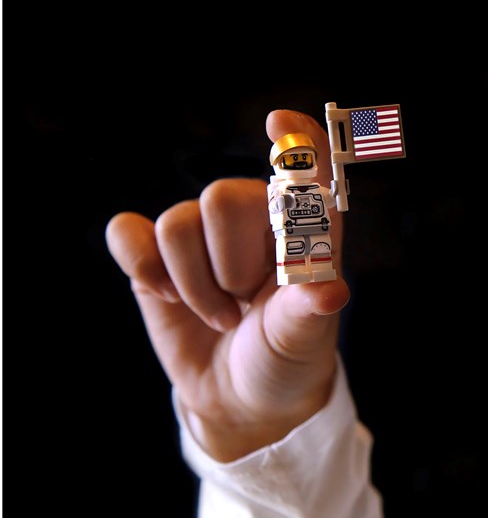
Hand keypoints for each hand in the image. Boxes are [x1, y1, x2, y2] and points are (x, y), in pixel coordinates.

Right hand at [106, 109, 348, 461]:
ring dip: (194, 285)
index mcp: (305, 224)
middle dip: (229, 265)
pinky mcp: (155, 252)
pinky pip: (128, 232)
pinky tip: (167, 295)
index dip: (295, 138)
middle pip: (223, 198)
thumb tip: (329, 292)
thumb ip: (309, 309)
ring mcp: (202, 231)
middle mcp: (254, 215)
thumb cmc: (286, 356)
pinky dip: (142, 268)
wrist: (241, 395)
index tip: (280, 122)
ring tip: (221, 315)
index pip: (305, 164)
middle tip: (245, 302)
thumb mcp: (303, 338)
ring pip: (177, 224)